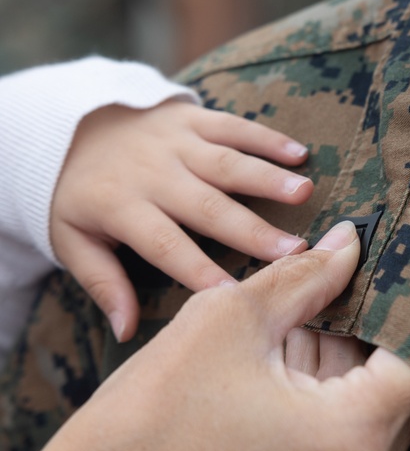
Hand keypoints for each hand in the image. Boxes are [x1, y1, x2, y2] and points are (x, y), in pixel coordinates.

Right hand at [0, 222, 409, 450]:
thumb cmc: (150, 421)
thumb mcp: (230, 320)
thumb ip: (307, 276)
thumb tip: (351, 243)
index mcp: (355, 436)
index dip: (407, 305)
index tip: (388, 269)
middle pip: (403, 386)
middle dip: (368, 336)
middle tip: (327, 299)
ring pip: (378, 415)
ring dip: (346, 371)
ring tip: (289, 343)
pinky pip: (355, 448)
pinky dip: (332, 408)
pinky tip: (282, 381)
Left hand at [51, 101, 314, 341]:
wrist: (64, 125)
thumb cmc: (80, 196)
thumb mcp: (73, 241)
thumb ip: (103, 284)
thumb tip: (126, 332)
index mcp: (121, 207)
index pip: (166, 245)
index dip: (200, 270)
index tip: (237, 295)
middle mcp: (153, 173)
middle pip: (207, 206)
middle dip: (253, 229)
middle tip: (294, 251)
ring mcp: (175, 142)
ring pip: (226, 162)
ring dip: (267, 176)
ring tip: (303, 192)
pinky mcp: (191, 118)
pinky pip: (232, 126)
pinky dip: (268, 138)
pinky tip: (301, 154)